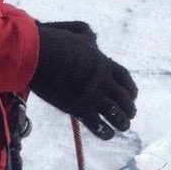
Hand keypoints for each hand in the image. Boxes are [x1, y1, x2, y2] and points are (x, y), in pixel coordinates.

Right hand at [29, 20, 137, 138]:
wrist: (37, 55)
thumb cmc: (52, 42)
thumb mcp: (75, 34)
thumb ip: (87, 37)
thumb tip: (92, 39)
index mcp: (102, 62)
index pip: (124, 78)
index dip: (131, 89)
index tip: (133, 96)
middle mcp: (101, 80)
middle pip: (123, 97)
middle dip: (129, 108)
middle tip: (131, 114)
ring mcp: (90, 95)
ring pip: (114, 113)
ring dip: (122, 122)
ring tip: (123, 127)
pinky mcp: (77, 107)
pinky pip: (96, 124)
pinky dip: (104, 132)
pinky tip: (108, 135)